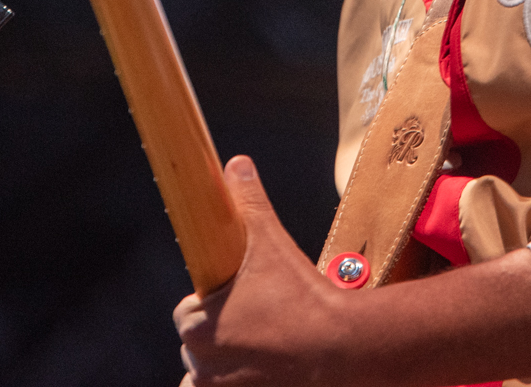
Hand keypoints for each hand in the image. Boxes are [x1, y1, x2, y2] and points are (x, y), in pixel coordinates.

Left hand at [173, 154, 530, 386]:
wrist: (344, 350)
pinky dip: (236, 385)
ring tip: (262, 354)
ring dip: (225, 369)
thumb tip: (235, 165)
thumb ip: (249, 202)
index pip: (187, 312)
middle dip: (222, 338)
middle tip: (261, 325)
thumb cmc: (304, 298)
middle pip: (199, 348)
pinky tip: (261, 373)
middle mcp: (201, 366)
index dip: (212, 304)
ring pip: (209, 378)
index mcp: (198, 326)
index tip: (240, 301)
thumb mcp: (271, 241)